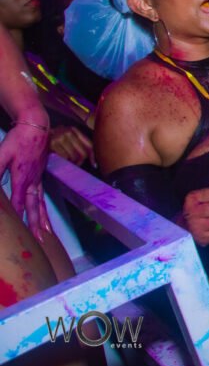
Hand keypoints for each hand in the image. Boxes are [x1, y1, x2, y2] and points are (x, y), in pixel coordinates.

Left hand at [0, 120, 51, 241]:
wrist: (36, 126)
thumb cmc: (19, 139)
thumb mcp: (1, 154)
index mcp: (23, 178)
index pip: (18, 202)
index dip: (17, 217)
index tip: (18, 232)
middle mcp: (33, 181)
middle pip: (35, 207)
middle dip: (37, 225)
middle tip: (40, 240)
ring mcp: (39, 178)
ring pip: (41, 203)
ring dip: (44, 220)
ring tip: (48, 233)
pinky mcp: (40, 175)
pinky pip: (43, 196)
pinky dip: (44, 208)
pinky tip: (44, 213)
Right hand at [49, 126, 93, 165]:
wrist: (34, 136)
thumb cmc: (54, 141)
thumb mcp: (67, 139)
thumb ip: (79, 145)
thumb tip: (94, 163)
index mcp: (74, 130)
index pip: (89, 144)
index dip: (93, 156)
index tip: (94, 165)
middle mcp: (68, 132)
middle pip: (83, 152)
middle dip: (80, 162)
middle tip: (75, 164)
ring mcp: (60, 137)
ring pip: (74, 156)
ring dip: (71, 162)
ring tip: (66, 161)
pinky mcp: (52, 143)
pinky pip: (64, 157)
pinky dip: (63, 161)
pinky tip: (59, 159)